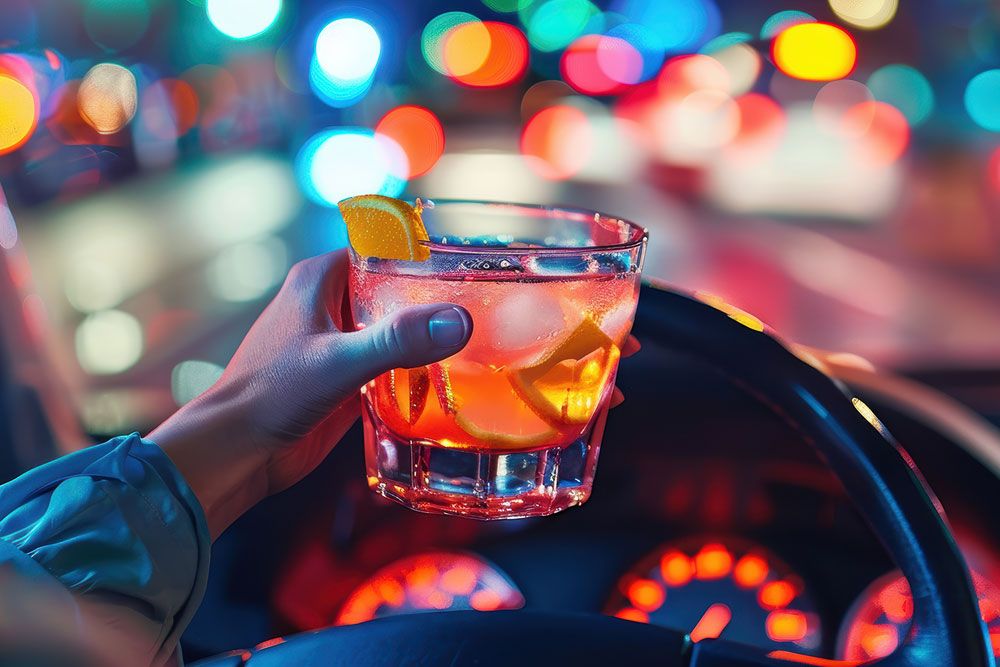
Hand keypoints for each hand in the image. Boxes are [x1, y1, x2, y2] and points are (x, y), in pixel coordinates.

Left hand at [150, 250, 472, 537]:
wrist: (239, 452)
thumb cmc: (270, 396)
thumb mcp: (339, 362)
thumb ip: (398, 340)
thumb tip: (456, 321)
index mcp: (319, 279)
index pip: (382, 248)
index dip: (424, 254)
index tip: (469, 264)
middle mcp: (329, 304)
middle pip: (395, 290)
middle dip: (434, 301)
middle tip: (483, 309)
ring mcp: (337, 343)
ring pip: (394, 330)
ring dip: (426, 339)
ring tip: (477, 344)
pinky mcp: (344, 378)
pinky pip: (389, 366)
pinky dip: (414, 372)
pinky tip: (447, 382)